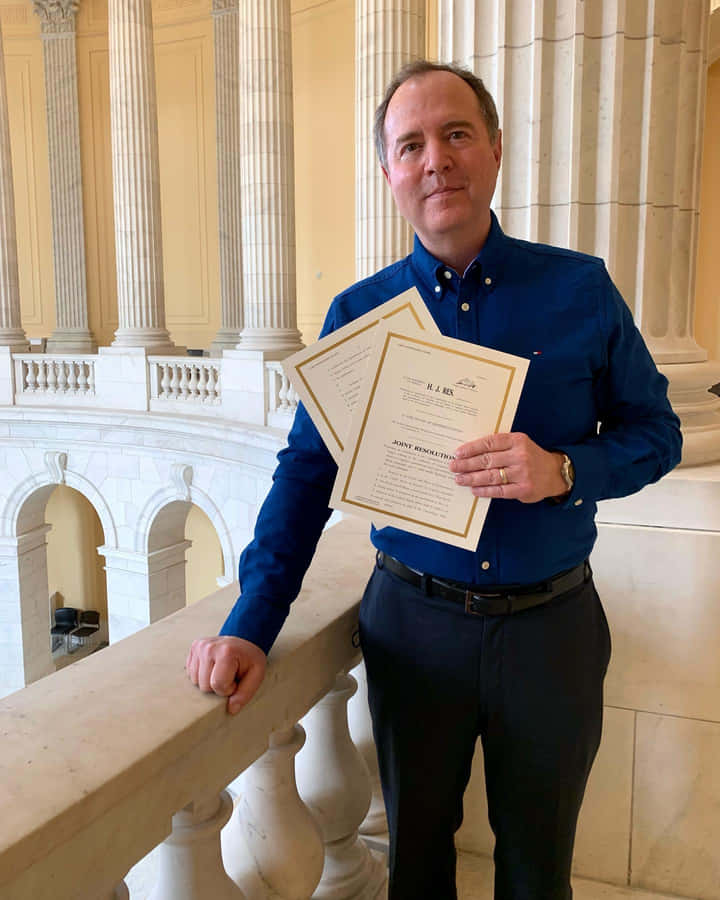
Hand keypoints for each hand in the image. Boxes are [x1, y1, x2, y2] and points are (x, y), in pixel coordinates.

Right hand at [186, 636, 266, 714]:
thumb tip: (231, 709)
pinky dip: (201, 675)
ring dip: (208, 681)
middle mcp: (208, 647)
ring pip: (195, 681)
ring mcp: (199, 646)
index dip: (229, 689)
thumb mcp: (256, 675)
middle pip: (204, 685)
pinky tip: (213, 667)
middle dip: (218, 686)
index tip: (236, 680)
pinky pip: (191, 673)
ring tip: (221, 670)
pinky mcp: (194, 648)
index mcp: (226, 652)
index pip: (217, 685)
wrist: (245, 639)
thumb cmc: (250, 659)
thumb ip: (245, 694)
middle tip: (229, 675)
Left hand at [449, 432, 567, 502]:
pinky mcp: (523, 489)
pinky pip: (498, 490)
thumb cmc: (530, 457)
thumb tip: (470, 452)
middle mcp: (520, 455)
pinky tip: (474, 489)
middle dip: (467, 464)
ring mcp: (522, 473)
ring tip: (459, 479)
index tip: (458, 453)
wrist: (554, 473)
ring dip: (472, 478)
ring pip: (490, 476)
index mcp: (517, 440)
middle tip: (453, 466)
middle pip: (487, 460)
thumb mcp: (519, 444)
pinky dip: (484, 490)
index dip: (471, 448)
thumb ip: (499, 446)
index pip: (489, 443)